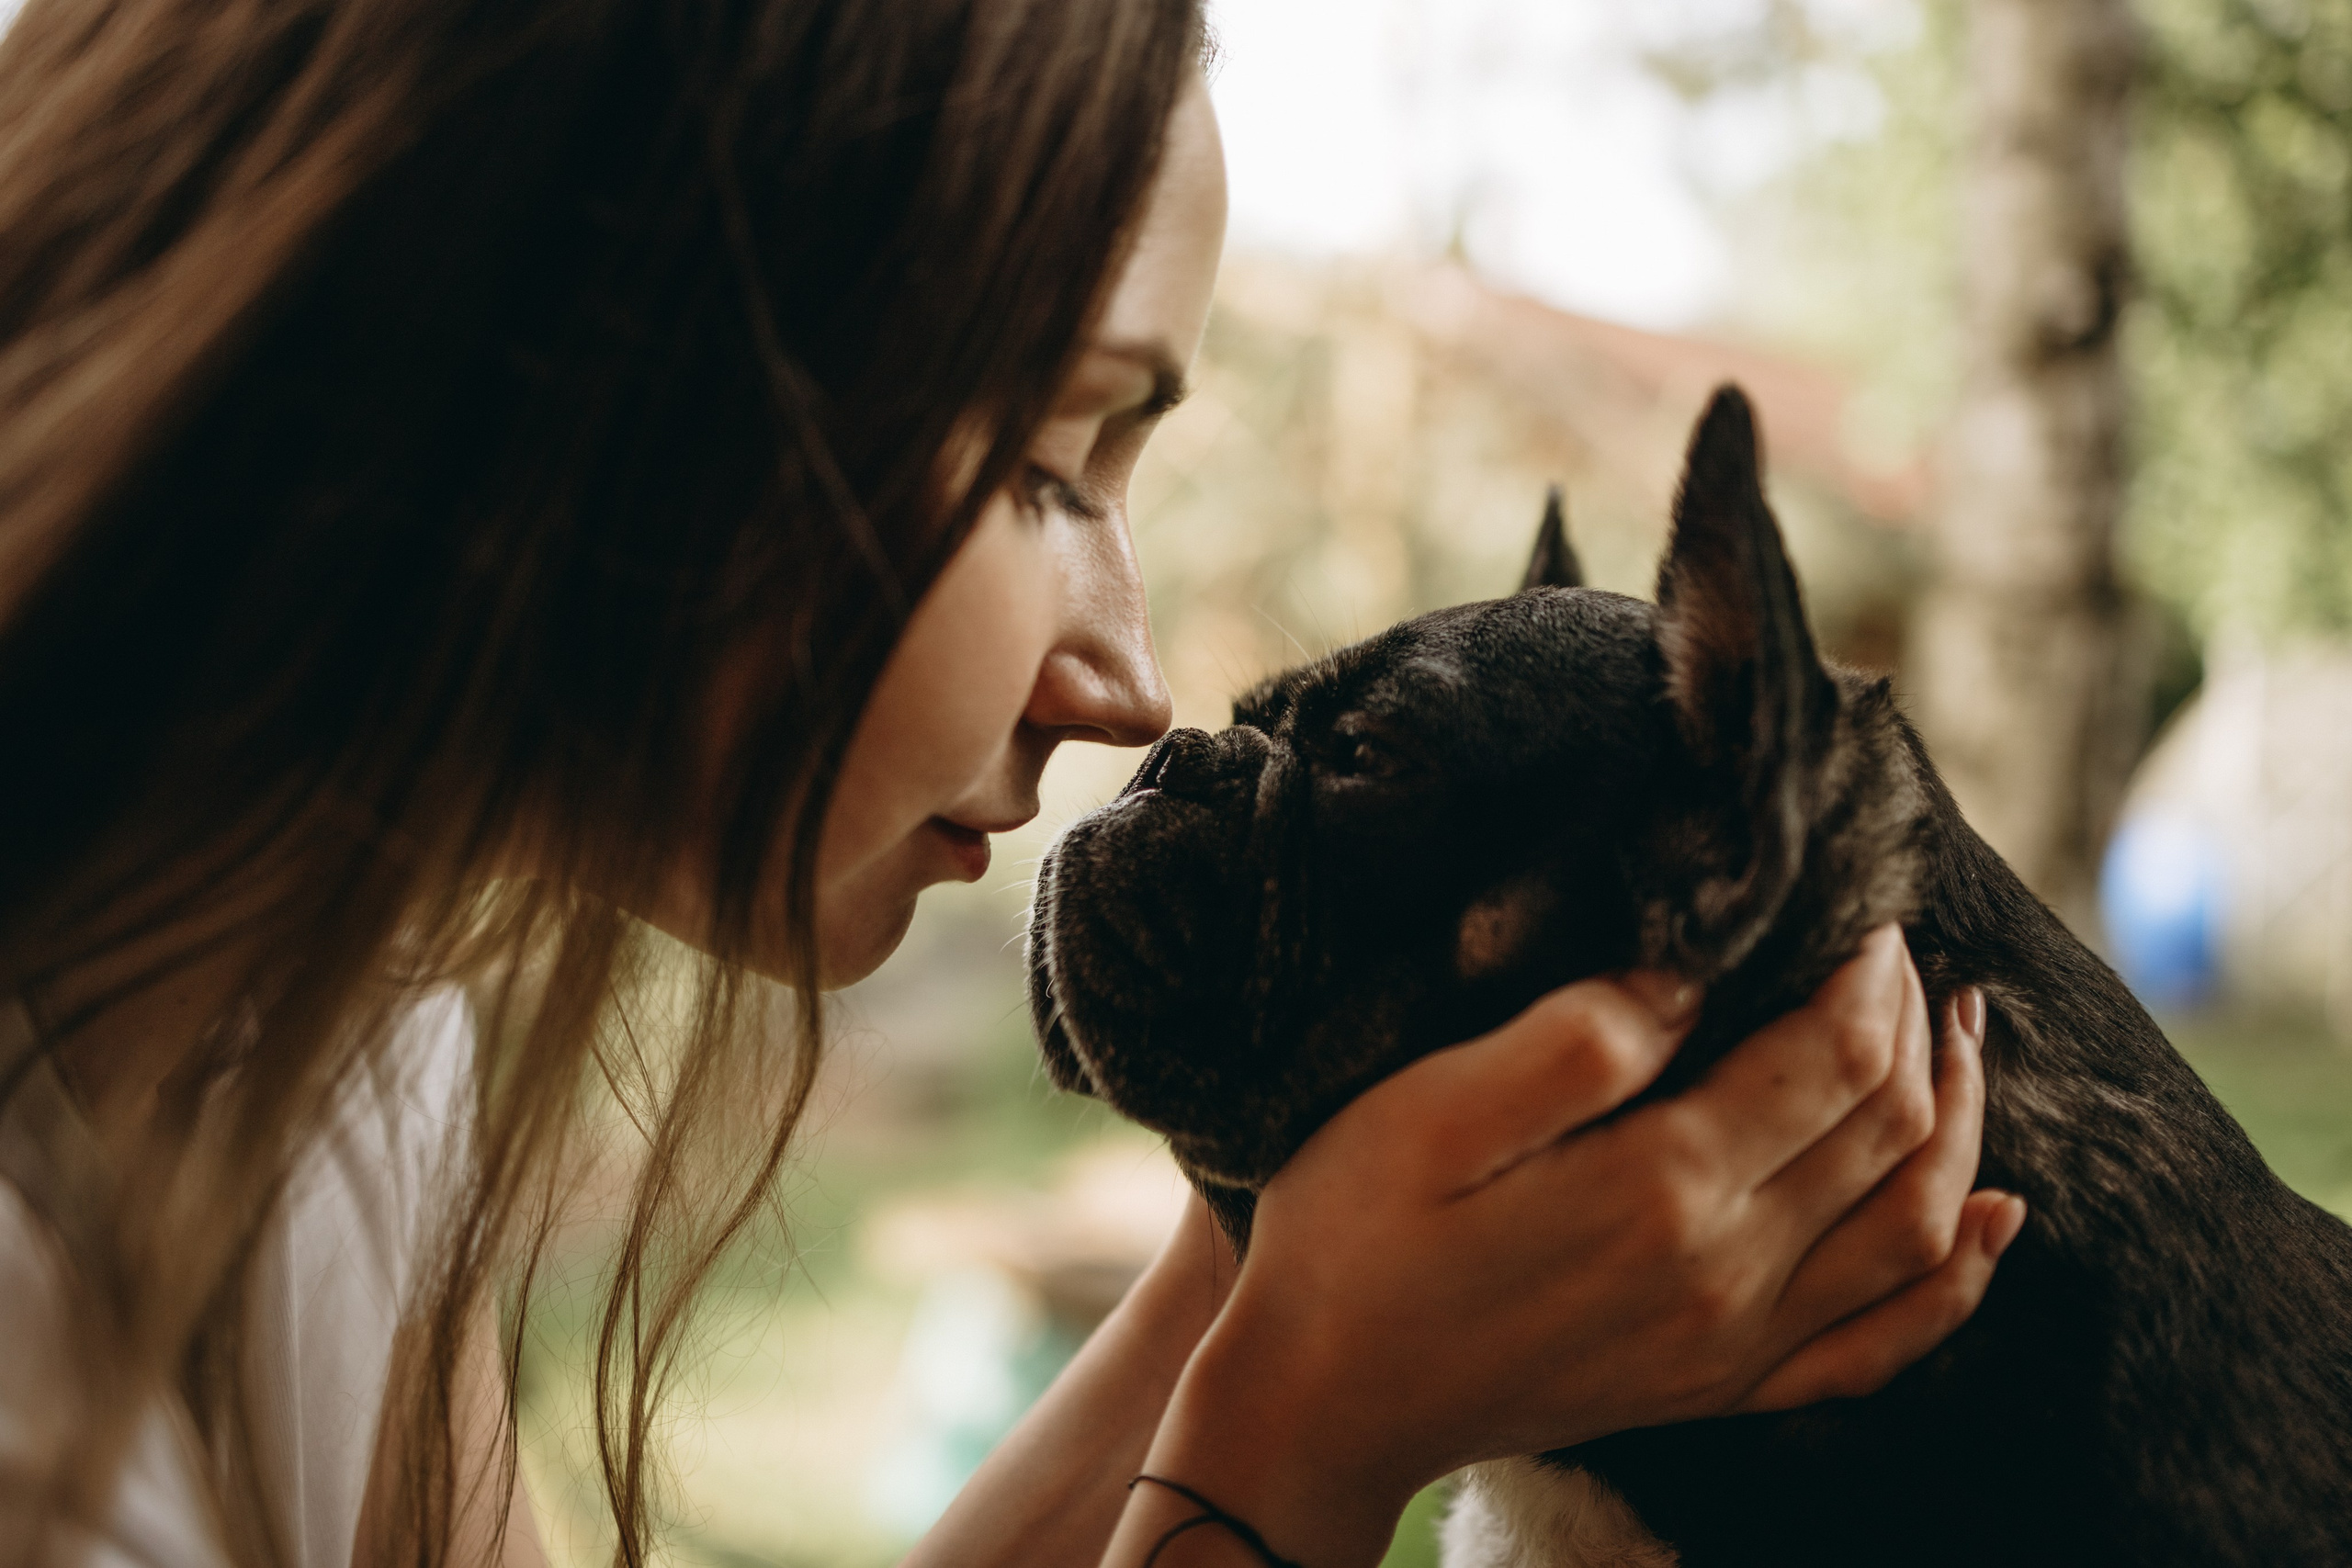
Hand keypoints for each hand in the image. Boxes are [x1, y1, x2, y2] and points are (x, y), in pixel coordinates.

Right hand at [1117, 925, 2018, 1567]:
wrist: (1322, 1401)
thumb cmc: (1355, 1236)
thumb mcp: (1430, 1109)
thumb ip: (1575, 1039)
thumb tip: (1693, 975)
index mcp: (1662, 1188)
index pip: (1830, 1056)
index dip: (1865, 971)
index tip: (1859, 903)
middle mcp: (1728, 1276)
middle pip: (1888, 1131)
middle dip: (1916, 1025)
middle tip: (1905, 950)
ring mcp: (1733, 1346)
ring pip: (1918, 1229)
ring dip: (1960, 1127)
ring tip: (1964, 1043)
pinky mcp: (1719, 1388)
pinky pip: (1885, 1344)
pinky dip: (1956, 1281)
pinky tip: (1989, 1228)